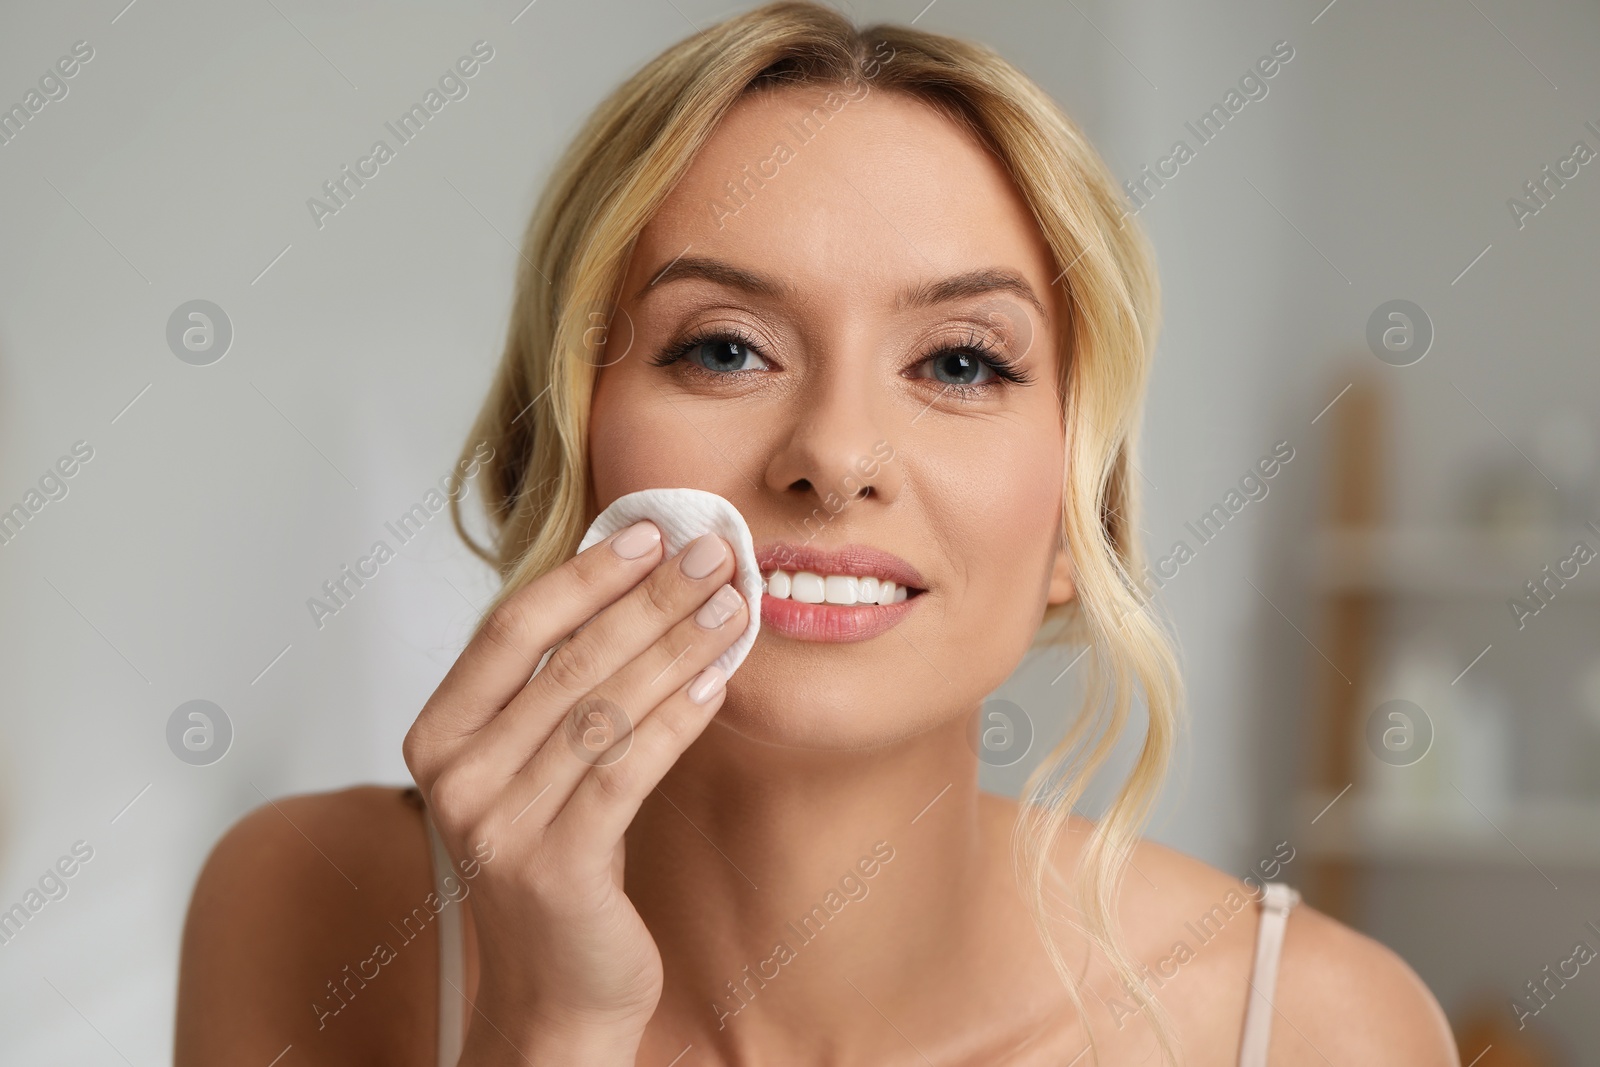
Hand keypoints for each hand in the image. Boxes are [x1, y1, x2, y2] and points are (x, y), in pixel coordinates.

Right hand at [403, 521, 747, 1048]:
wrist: (557, 989)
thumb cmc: (558, 860)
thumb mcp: (539, 764)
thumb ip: (562, 685)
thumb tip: (641, 580)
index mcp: (438, 735)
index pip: (511, 628)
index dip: (585, 573)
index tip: (651, 531)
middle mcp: (455, 778)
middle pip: (566, 661)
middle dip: (649, 598)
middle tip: (712, 554)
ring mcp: (497, 826)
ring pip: (603, 709)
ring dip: (677, 647)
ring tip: (732, 606)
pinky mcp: (553, 867)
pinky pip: (627, 770)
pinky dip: (678, 717)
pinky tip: (717, 682)